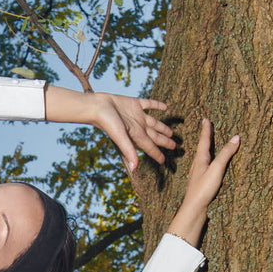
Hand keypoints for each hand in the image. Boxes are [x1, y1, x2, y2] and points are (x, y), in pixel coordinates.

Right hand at [44, 85, 176, 171]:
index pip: (150, 147)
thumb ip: (129, 151)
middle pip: (155, 136)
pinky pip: (149, 104)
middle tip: (174, 146)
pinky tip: (165, 107)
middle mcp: (138, 126)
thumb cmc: (107, 123)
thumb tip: (134, 169)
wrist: (98, 106)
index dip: (157, 154)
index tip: (164, 161)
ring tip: (171, 132)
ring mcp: (137, 115)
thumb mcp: (120, 137)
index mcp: (136, 135)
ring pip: (154, 122)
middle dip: (164, 142)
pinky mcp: (134, 103)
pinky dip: (157, 105)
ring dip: (163, 127)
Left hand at [166, 119, 239, 246]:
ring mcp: (197, 175)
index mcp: (200, 160)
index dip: (206, 130)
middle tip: (206, 128)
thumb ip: (226, 153)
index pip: (204, 141)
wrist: (193, 209)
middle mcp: (197, 165)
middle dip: (204, 137)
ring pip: (201, 157)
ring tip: (207, 144)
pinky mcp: (199, 183)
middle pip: (201, 148)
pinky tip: (206, 166)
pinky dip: (207, 161)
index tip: (205, 119)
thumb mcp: (217, 169)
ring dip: (205, 148)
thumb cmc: (203, 188)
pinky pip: (204, 167)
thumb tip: (236, 137)